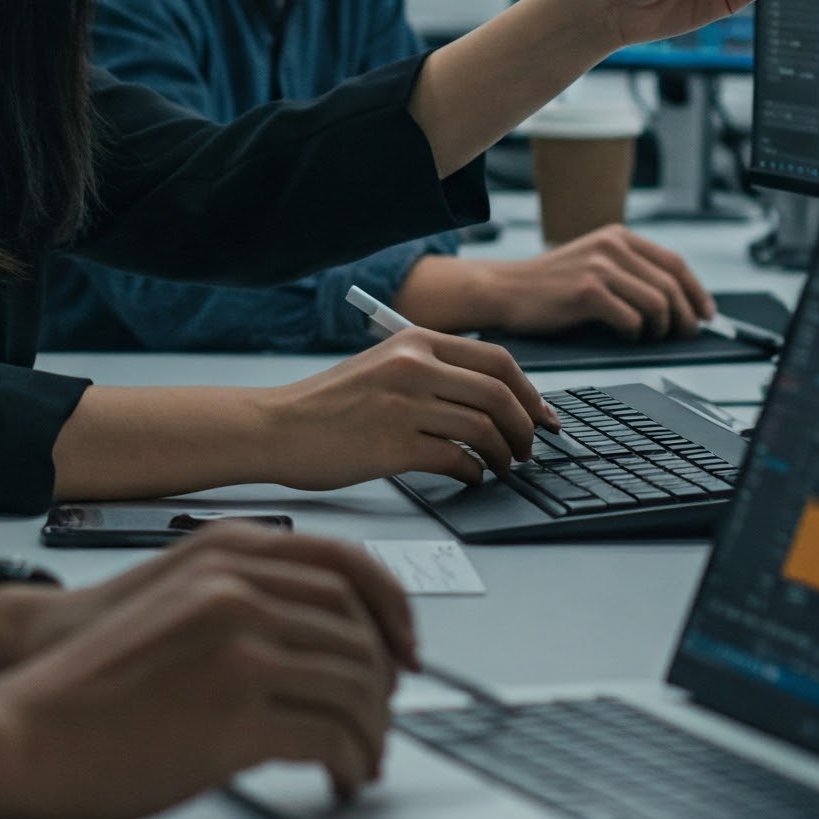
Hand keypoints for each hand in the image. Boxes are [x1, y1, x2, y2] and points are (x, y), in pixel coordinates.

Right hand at [0, 523, 402, 818]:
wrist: (25, 727)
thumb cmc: (91, 675)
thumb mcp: (173, 597)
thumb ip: (240, 593)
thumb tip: (318, 630)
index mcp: (227, 551)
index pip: (347, 565)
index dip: (391, 609)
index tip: (405, 648)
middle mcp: (238, 586)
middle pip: (360, 627)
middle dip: (385, 681)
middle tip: (382, 718)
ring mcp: (238, 647)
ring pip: (357, 683)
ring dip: (372, 730)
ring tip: (359, 759)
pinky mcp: (235, 715)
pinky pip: (331, 735)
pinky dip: (350, 761)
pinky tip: (337, 778)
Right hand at [267, 328, 556, 488]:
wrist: (277, 426)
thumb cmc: (329, 404)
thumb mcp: (383, 367)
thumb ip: (432, 373)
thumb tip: (492, 400)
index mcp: (415, 341)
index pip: (497, 360)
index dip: (529, 393)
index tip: (542, 417)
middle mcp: (413, 366)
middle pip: (500, 394)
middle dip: (526, 427)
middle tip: (527, 449)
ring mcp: (404, 406)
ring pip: (484, 429)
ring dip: (503, 455)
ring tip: (500, 468)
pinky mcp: (392, 446)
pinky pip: (456, 459)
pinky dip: (474, 472)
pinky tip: (469, 477)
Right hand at [400, 229, 714, 339]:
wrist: (504, 290)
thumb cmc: (551, 287)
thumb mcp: (594, 264)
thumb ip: (630, 273)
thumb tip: (680, 307)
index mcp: (618, 236)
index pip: (674, 263)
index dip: (697, 292)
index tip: (707, 315)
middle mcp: (612, 245)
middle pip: (671, 285)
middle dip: (685, 316)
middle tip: (684, 336)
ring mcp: (600, 267)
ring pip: (657, 304)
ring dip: (660, 328)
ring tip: (649, 337)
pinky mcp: (587, 291)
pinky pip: (632, 320)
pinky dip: (634, 334)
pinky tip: (623, 336)